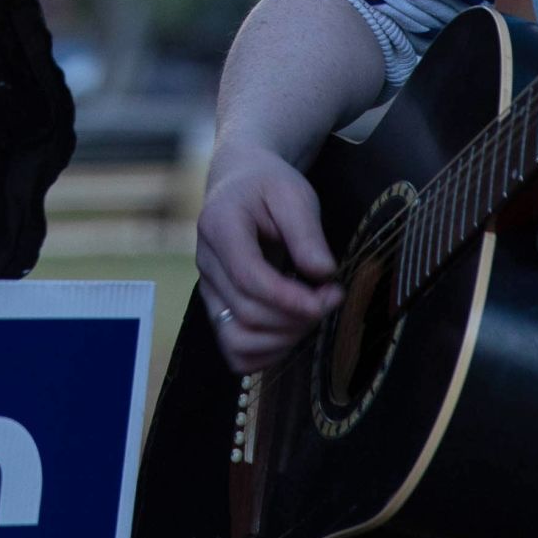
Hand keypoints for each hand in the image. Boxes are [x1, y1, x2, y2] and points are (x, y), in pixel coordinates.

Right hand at [192, 149, 338, 375]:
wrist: (241, 184)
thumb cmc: (268, 186)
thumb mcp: (293, 194)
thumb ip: (307, 233)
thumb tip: (322, 273)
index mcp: (220, 226)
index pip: (249, 277)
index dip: (290, 298)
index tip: (330, 296)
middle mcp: (206, 262)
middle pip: (247, 312)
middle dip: (297, 317)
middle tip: (332, 298)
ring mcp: (208, 288)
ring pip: (236, 338)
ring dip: (282, 339)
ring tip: (311, 316)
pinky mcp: (217, 306)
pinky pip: (234, 350)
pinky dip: (266, 353)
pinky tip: (292, 332)